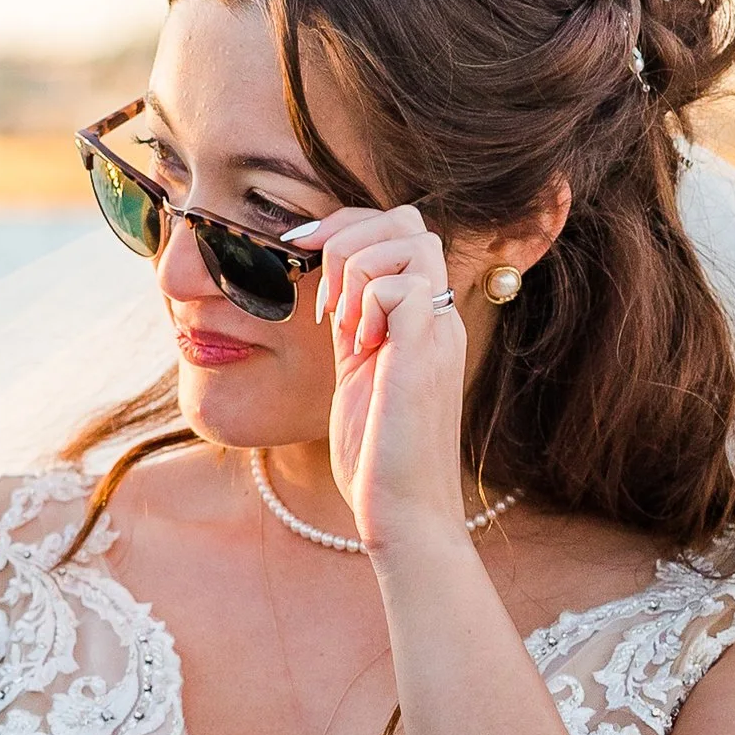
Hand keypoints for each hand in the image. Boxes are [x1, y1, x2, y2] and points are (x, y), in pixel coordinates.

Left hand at [302, 204, 469, 560]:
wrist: (403, 513)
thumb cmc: (378, 460)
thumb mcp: (358, 376)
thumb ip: (354, 329)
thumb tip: (328, 288)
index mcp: (421, 319)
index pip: (398, 230)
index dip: (345, 227)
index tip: (297, 253)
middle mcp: (436, 317)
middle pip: (408, 220)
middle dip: (349, 234)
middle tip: (319, 291)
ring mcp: (436, 331)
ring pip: (409, 237)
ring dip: (357, 268)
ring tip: (344, 326)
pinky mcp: (425, 350)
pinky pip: (403, 283)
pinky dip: (367, 302)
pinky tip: (357, 347)